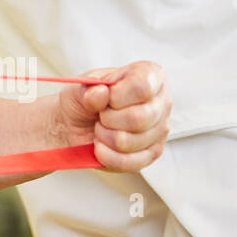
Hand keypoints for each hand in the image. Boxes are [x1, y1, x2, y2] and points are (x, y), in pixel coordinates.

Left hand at [52, 61, 170, 171]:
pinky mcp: (151, 154)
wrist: (74, 123)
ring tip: (101, 128)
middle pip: (140, 118)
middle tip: (100, 115)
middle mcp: (161, 102)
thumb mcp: (80, 87)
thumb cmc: (84, 99)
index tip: (107, 97)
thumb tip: (100, 93)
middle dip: (109, 119)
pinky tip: (101, 146)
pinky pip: (129, 162)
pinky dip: (106, 155)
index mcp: (149, 75)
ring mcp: (160, 130)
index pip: (143, 86)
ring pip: (132, 141)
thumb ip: (89, 90)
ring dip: (105, 136)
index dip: (118, 95)